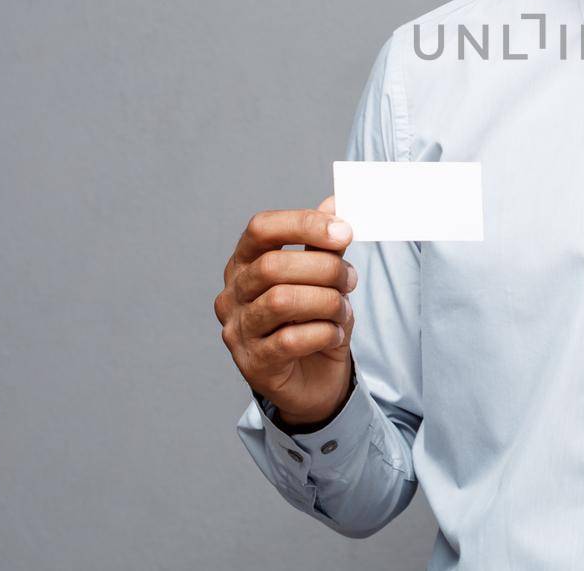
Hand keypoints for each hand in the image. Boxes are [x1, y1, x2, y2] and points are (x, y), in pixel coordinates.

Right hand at [215, 195, 358, 427]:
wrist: (314, 381)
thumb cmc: (313, 321)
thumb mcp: (322, 277)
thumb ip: (324, 243)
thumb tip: (336, 201)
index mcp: (244, 263)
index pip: (260, 228)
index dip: (303, 223)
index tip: (343, 231)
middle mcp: (232, 294)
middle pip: (273, 265)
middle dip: (324, 269)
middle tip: (351, 279)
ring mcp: (237, 330)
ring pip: (281, 301)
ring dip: (326, 302)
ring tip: (343, 309)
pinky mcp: (253, 364)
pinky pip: (290, 340)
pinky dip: (323, 333)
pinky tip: (334, 335)